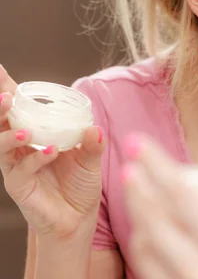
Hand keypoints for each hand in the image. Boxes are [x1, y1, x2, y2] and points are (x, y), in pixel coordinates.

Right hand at [0, 65, 105, 239]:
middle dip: (0, 106)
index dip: (8, 90)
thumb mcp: (91, 160)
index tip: (1, 71)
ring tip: (24, 130)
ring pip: (1, 145)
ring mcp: (16, 167)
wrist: (78, 219)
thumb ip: (92, 144)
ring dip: (10, 134)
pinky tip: (50, 151)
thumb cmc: (80, 185)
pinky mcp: (19, 185)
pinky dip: (36, 158)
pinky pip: (22, 169)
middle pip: (1, 122)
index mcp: (35, 135)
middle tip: (5, 95)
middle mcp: (20, 148)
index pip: (18, 110)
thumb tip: (94, 128)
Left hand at [122, 134, 197, 278]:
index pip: (187, 197)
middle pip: (157, 220)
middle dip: (138, 188)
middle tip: (128, 165)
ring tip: (137, 196)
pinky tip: (145, 237)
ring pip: (146, 249)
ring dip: (137, 219)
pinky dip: (143, 252)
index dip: (159, 167)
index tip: (137, 143)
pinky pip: (150, 276)